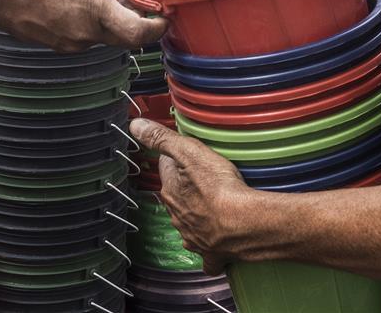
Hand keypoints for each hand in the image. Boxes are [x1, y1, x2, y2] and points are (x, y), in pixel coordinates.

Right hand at [0, 0, 166, 51]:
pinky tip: (79, 4)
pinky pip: (89, 38)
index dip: (156, 28)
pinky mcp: (62, 47)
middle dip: (137, 20)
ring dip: (113, 20)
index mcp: (95, 9)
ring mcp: (73, 44)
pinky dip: (94, 25)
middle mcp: (87, 33)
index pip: (139, 33)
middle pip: (127, 38)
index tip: (163, 15)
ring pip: (108, 37)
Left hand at [130, 118, 263, 275]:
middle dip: (184, 187)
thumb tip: (135, 126)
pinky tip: (213, 244)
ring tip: (210, 205)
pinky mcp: (212, 252)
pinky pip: (206, 254)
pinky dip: (208, 248)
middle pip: (177, 195)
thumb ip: (162, 139)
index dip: (175, 158)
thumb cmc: (220, 188)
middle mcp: (177, 215)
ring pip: (187, 222)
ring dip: (194, 214)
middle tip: (201, 177)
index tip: (184, 153)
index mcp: (170, 191)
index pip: (166, 169)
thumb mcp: (189, 152)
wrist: (245, 225)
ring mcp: (193, 235)